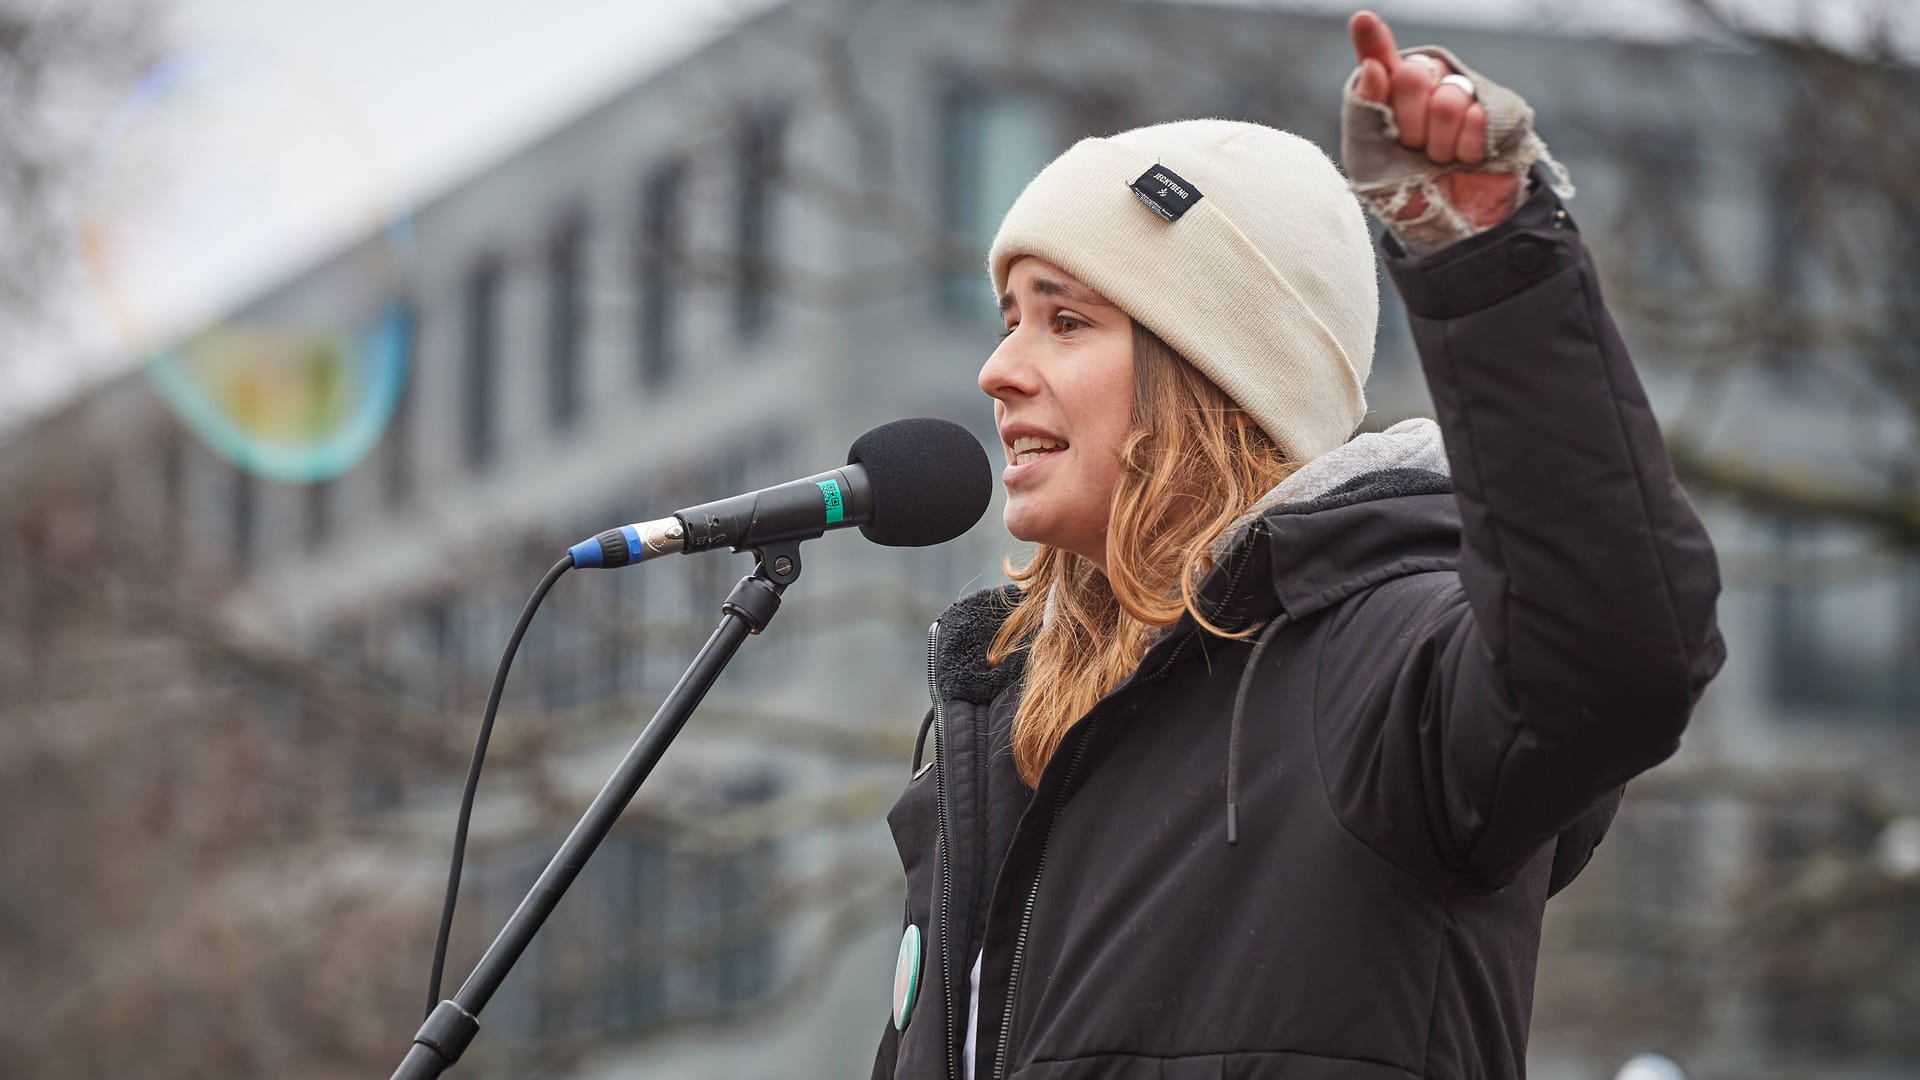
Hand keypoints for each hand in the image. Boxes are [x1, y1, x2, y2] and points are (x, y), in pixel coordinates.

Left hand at [1347, 10, 1521, 230]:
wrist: (1449, 226)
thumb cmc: (1404, 191)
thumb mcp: (1367, 159)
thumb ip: (1363, 111)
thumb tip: (1372, 68)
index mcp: (1390, 92)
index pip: (1380, 58)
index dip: (1373, 40)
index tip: (1363, 21)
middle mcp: (1429, 84)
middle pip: (1414, 74)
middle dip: (1410, 122)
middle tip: (1414, 147)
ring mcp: (1466, 94)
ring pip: (1449, 99)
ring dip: (1440, 143)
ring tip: (1440, 159)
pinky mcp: (1500, 111)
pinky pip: (1480, 117)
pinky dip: (1468, 149)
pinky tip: (1468, 159)